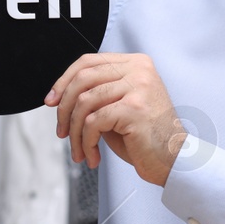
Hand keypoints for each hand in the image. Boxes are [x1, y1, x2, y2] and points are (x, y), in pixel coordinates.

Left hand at [46, 53, 188, 186]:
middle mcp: (138, 69)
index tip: (51, 101)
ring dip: (75, 132)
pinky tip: (93, 156)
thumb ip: (96, 93)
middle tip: (62, 132)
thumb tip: (58, 95)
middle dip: (64, 109)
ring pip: (84, 103)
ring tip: (79, 151)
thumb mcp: (118, 105)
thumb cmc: (144, 137)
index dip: (63, 81)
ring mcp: (138, 86)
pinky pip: (93, 122)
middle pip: (83, 79)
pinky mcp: (134, 108)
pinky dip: (86, 142)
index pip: (88, 62)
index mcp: (135, 63)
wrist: (173, 161)